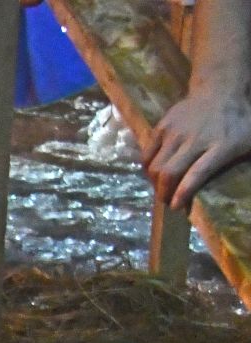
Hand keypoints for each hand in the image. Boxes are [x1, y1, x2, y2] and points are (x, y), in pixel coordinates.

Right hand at [143, 86, 250, 208]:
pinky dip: (148, 168)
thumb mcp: (248, 141)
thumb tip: (243, 189)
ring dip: (155, 182)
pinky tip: (155, 172)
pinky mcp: (162, 127)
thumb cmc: (237, 121)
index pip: (197, 174)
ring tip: (160, 187)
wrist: (219, 90)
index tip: (175, 207)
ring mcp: (176, 132)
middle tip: (166, 200)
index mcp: (221, 146)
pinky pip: (147, 154)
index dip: (183, 193)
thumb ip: (237, 161)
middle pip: (169, 172)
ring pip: (155, 166)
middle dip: (163, 192)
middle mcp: (195, 139)